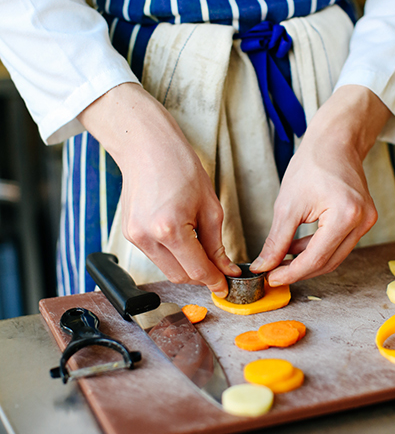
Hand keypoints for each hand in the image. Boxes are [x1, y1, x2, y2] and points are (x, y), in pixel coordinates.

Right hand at [79, 83, 239, 295]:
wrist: (147, 148)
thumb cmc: (180, 167)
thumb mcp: (210, 206)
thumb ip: (216, 244)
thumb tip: (225, 269)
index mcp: (170, 229)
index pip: (197, 270)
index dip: (215, 281)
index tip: (226, 285)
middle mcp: (148, 237)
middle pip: (180, 276)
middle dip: (202, 275)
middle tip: (219, 267)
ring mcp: (135, 237)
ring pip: (167, 269)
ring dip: (186, 265)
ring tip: (199, 244)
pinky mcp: (129, 234)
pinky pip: (156, 255)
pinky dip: (172, 254)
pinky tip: (181, 235)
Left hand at [250, 85, 391, 284]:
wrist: (335, 140)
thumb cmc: (312, 163)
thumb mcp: (287, 204)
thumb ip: (276, 240)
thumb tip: (263, 266)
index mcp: (346, 215)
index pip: (316, 258)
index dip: (291, 272)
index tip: (270, 278)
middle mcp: (362, 221)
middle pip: (328, 261)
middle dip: (299, 270)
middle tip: (273, 272)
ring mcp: (367, 221)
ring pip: (335, 256)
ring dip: (308, 260)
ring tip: (282, 257)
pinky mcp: (365, 219)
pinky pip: (339, 244)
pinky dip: (318, 248)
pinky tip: (298, 245)